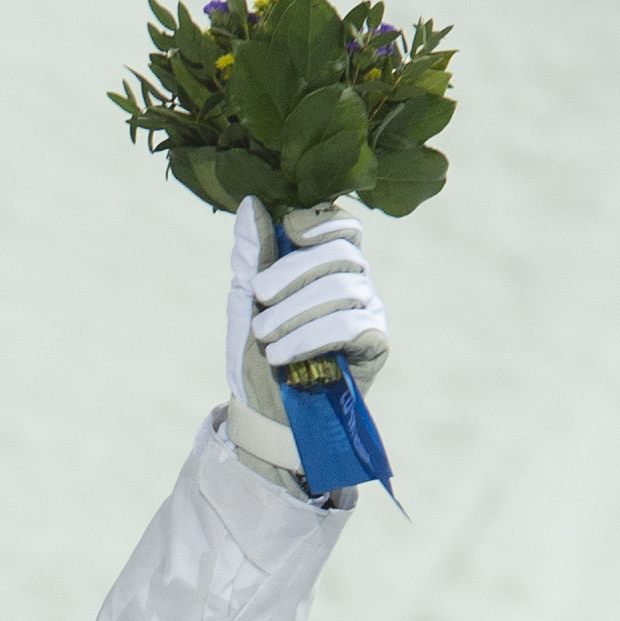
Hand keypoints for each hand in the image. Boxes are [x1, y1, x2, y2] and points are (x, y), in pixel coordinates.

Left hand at [225, 201, 391, 487]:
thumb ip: (251, 255)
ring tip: (264, 338)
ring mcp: (369, 312)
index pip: (342, 226)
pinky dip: (312, 336)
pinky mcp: (374, 345)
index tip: (288, 232)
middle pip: (339, 254)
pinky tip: (284, 355)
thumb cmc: (258, 357)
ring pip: (342, 289)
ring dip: (296, 311)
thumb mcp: (246, 304)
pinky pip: (351, 325)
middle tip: (259, 298)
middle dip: (294, 273)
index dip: (320, 222)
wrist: (264, 417)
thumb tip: (251, 203)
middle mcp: (355, 282)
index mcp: (328, 265)